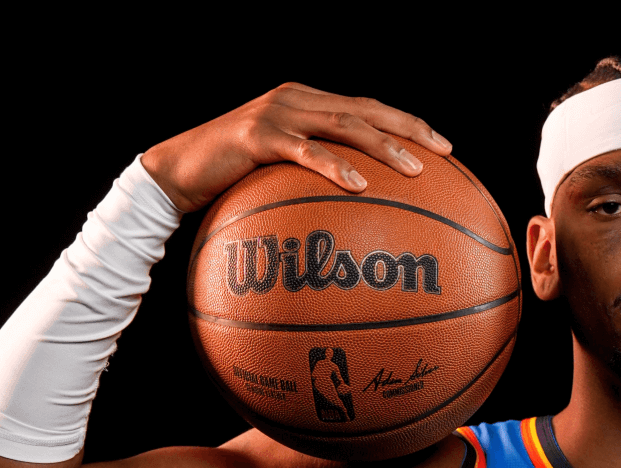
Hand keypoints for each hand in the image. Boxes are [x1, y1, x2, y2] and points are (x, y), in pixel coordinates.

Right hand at [141, 83, 452, 212]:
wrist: (173, 174)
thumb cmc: (229, 184)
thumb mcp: (278, 177)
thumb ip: (313, 182)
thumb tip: (357, 215)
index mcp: (308, 103)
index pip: (368, 108)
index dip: (408, 124)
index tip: (446, 148)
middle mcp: (297, 98)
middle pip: (366, 109)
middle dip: (410, 130)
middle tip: (445, 152)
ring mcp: (277, 112)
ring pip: (344, 124)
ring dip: (383, 147)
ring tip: (414, 171)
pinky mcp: (256, 134)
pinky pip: (304, 151)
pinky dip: (334, 166)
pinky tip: (359, 186)